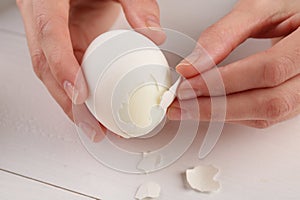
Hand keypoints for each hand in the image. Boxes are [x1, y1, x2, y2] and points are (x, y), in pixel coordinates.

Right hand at [17, 0, 164, 139]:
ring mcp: (49, 34)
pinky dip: (79, 94)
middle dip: (69, 102)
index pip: (50, 34)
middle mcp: (41, 18)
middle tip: (92, 126)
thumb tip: (153, 33)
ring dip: (73, 105)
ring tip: (95, 127)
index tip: (79, 95)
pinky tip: (93, 110)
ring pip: (52, 75)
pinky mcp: (61, 43)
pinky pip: (65, 72)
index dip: (62, 66)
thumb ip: (135, 2)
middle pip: (45, 66)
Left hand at [168, 0, 299, 127]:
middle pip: (269, 102)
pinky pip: (265, 116)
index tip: (190, 81)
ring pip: (267, 114)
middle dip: (219, 105)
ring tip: (191, 108)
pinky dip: (234, 114)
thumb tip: (192, 65)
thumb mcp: (259, 9)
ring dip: (223, 115)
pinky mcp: (294, 100)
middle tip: (184, 102)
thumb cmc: (289, 7)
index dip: (226, 80)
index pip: (269, 69)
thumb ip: (224, 34)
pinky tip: (211, 106)